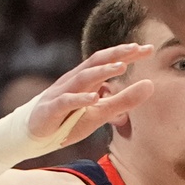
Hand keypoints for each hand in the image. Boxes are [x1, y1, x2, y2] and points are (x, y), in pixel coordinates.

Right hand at [30, 43, 154, 145]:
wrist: (34, 135)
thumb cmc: (69, 120)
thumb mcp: (101, 111)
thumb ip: (124, 100)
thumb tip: (150, 85)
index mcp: (87, 79)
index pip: (108, 61)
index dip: (127, 54)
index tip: (150, 48)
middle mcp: (73, 81)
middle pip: (95, 62)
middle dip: (116, 54)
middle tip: (136, 48)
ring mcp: (61, 93)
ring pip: (82, 78)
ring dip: (102, 72)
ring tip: (121, 67)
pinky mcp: (51, 109)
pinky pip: (66, 101)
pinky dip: (80, 99)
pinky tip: (95, 98)